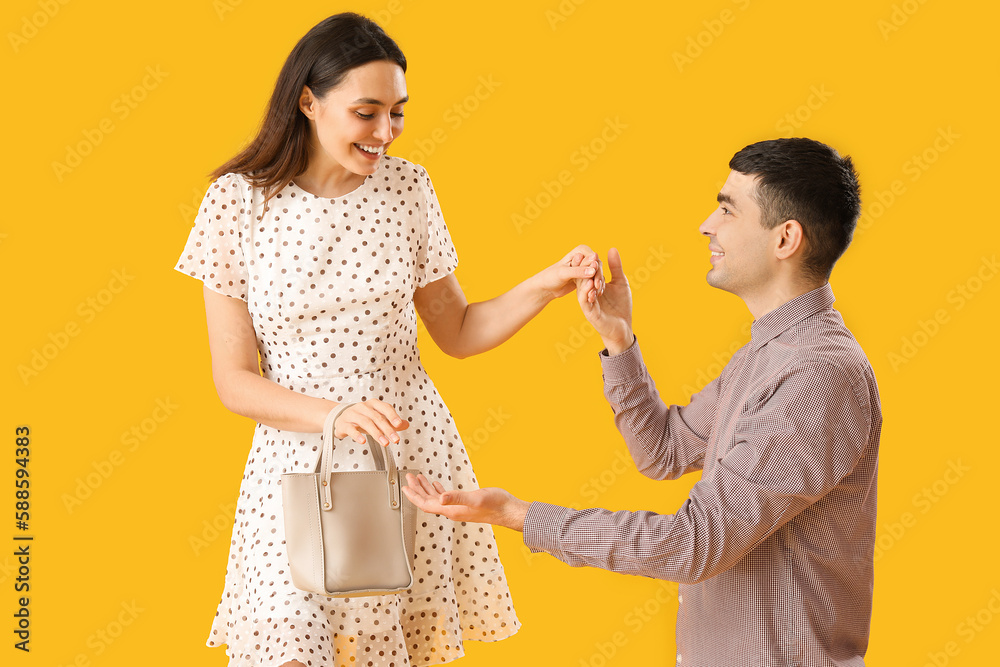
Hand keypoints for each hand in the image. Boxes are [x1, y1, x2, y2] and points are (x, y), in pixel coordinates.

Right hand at [332, 399, 408, 445]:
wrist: (341, 418)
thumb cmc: (361, 418)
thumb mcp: (377, 418)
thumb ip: (391, 422)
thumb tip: (406, 424)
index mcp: (372, 404)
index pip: (384, 407)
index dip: (392, 416)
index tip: (399, 424)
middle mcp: (362, 407)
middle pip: (377, 417)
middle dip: (387, 429)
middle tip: (395, 439)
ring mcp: (352, 414)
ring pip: (366, 423)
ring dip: (376, 433)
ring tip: (384, 443)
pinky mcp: (344, 424)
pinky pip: (351, 429)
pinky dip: (357, 435)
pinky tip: (363, 441)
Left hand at [402, 473, 528, 531]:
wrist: (509, 511)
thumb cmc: (496, 505)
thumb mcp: (476, 498)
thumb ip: (458, 498)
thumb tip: (442, 498)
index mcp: (452, 510)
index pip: (426, 504)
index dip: (414, 496)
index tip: (404, 488)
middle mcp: (452, 510)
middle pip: (428, 501)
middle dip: (416, 490)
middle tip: (408, 479)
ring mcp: (458, 508)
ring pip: (435, 499)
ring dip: (425, 489)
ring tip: (417, 479)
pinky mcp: (464, 504)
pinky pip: (445, 497)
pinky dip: (437, 489)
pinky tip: (436, 484)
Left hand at [536, 245, 603, 300]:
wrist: (546, 287)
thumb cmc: (551, 277)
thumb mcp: (564, 273)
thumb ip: (578, 271)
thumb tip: (593, 270)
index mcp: (579, 251)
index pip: (593, 257)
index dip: (595, 267)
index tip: (595, 277)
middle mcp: (584, 257)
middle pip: (597, 266)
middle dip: (598, 276)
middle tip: (598, 287)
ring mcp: (585, 268)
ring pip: (597, 274)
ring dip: (598, 283)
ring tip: (597, 293)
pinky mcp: (586, 277)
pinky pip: (594, 282)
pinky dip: (596, 288)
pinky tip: (596, 295)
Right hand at [575, 247, 633, 354]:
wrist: (623, 327)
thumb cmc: (621, 306)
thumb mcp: (620, 283)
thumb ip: (615, 267)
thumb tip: (612, 249)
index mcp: (592, 285)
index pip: (589, 271)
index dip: (591, 262)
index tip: (594, 252)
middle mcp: (587, 294)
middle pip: (583, 278)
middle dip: (587, 268)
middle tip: (590, 258)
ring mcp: (587, 304)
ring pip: (582, 289)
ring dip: (586, 278)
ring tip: (590, 268)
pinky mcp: (590, 313)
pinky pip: (585, 302)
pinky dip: (586, 293)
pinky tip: (590, 285)